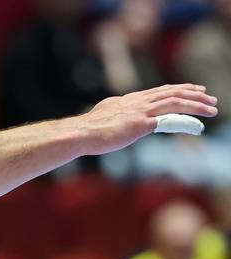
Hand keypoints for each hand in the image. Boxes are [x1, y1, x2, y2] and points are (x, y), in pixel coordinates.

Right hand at [78, 84, 217, 155]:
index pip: (157, 91)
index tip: (190, 90)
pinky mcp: (142, 124)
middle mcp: (136, 101)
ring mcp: (140, 111)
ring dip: (197, 104)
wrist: (80, 133)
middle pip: (170, 92)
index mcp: (126, 100)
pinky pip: (172, 119)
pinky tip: (200, 126)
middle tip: (208, 96)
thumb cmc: (85, 132)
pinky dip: (188, 121)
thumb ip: (113, 118)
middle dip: (192, 93)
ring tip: (212, 108)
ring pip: (176, 101)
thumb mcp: (102, 120)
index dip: (176, 89)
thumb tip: (115, 123)